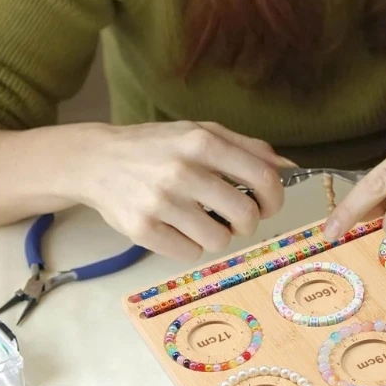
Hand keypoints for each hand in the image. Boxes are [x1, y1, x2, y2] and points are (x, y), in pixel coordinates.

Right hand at [75, 121, 293, 259]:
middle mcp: (183, 171)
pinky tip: (177, 227)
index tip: (268, 204)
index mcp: (203, 142)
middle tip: (236, 217)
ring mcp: (161, 202)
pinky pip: (189, 253)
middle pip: (245, 215)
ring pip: (219, 240)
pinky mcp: (142, 229)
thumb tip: (291, 168)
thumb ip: (248, 148)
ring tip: (201, 220)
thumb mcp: (201, 132)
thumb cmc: (157, 147)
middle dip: (248, 222)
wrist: (95, 160)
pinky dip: (189, 245)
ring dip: (217, 235)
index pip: (263, 177)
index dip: (275, 198)